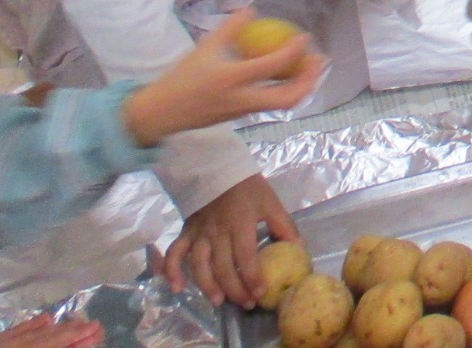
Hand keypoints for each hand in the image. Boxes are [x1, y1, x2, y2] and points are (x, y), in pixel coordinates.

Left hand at [0, 314, 105, 347]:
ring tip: (78, 323)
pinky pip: (13, 333)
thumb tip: (49, 330)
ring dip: (57, 329)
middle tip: (96, 326)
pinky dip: (30, 326)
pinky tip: (45, 319)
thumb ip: (36, 345)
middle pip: (46, 342)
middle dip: (72, 334)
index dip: (74, 343)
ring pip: (33, 335)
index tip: (95, 335)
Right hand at [120, 8, 323, 144]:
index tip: (304, 38)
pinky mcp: (242, 116)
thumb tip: (251, 10)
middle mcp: (243, 99)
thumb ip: (229, 28)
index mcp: (232, 79)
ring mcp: (244, 111)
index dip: (293, 51)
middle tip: (318, 60)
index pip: (272, 66)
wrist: (162, 112)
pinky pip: (270, 104)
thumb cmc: (182, 77)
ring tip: (308, 68)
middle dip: (309, 81)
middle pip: (287, 98)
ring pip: (282, 105)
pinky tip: (285, 75)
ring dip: (300, 87)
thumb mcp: (204, 47)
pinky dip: (284, 90)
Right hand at [163, 172, 295, 307]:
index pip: (246, 256)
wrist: (218, 167)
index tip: (260, 293)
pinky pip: (174, 253)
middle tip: (245, 304)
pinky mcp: (186, 232)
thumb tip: (299, 248)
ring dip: (206, 286)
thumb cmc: (247, 187)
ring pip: (199, 265)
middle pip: (222, 267)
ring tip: (218, 301)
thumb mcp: (270, 202)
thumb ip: (284, 226)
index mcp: (241, 223)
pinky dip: (171, 271)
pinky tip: (176, 288)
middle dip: (234, 289)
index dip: (253, 277)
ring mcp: (199, 233)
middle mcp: (217, 232)